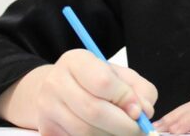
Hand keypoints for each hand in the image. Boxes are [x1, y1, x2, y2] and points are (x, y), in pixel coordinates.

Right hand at [34, 49, 157, 134]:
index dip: (125, 99)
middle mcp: (55, 82)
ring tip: (123, 132)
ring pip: (84, 131)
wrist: (58, 90)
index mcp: (76, 61)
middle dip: (123, 126)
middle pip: (94, 111)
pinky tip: (105, 134)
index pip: (103, 82)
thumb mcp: (120, 75)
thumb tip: (144, 112)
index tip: (140, 111)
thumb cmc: (95, 80)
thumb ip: (139, 90)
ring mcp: (46, 108)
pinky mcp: (45, 130)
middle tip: (139, 130)